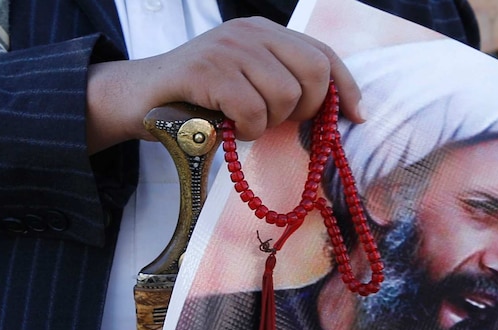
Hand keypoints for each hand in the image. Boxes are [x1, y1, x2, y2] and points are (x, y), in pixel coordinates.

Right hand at [86, 17, 362, 151]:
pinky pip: (252, 111)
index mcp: (265, 32)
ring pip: (285, 96)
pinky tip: (228, 128)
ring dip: (267, 124)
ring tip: (243, 124)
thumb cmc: (198, 99)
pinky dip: (245, 130)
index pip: (323, 54)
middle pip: (313, 74)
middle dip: (305, 110)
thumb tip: (336, 111)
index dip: (346, 88)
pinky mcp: (206, 71)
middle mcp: (250, 33)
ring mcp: (228, 49)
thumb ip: (283, 84)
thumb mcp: (246, 83)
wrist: (139, 98)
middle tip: (277, 122)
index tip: (357, 116)